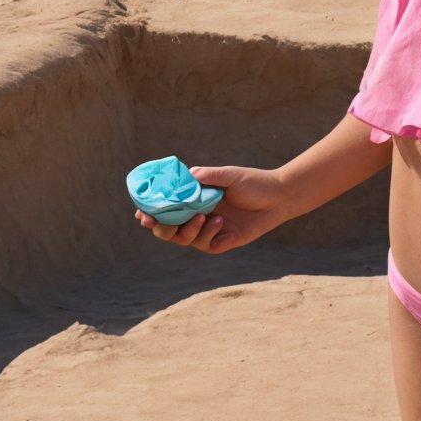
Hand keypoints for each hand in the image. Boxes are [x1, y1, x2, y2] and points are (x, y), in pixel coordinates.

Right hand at [135, 164, 290, 254]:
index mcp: (193, 200)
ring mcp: (210, 230)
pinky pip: (211, 247)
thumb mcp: (230, 175)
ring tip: (210, 216)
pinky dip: (214, 239)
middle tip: (161, 222)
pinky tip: (225, 229)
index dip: (151, 214)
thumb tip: (191, 173)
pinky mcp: (225, 241)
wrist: (278, 196)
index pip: (165, 210)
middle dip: (162, 228)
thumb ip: (210, 175)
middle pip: (169, 231)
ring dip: (192, 231)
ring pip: (187, 240)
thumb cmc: (252, 182)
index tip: (142, 213)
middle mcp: (197, 216)